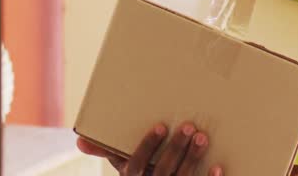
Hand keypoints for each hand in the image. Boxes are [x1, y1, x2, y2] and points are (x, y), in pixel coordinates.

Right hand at [77, 122, 222, 175]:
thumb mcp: (122, 169)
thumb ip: (106, 153)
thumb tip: (79, 140)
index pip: (137, 165)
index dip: (148, 146)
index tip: (160, 126)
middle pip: (163, 171)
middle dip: (177, 149)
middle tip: (190, 126)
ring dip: (193, 159)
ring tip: (203, 137)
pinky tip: (218, 166)